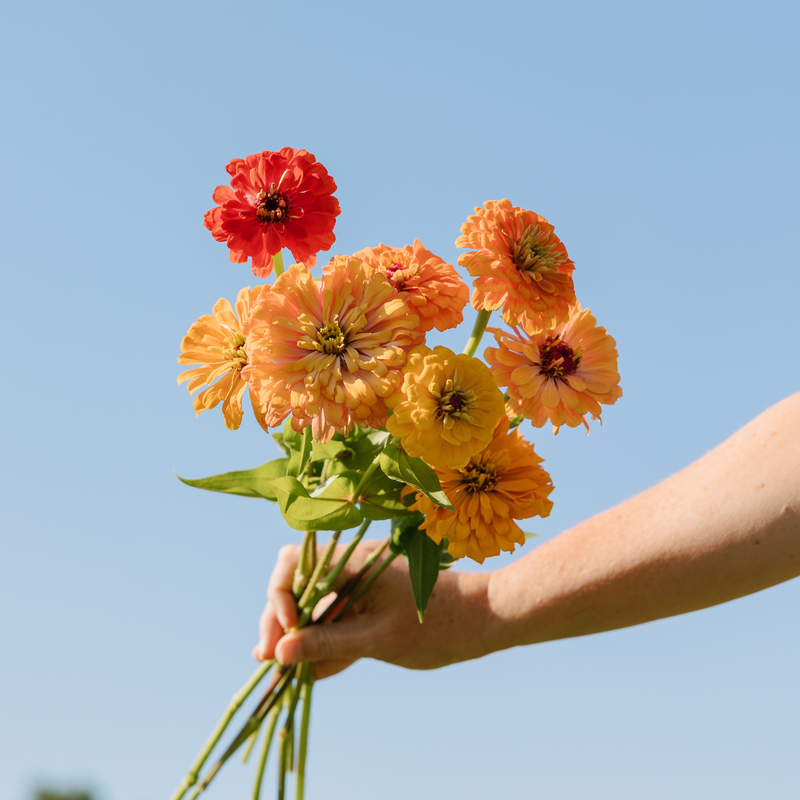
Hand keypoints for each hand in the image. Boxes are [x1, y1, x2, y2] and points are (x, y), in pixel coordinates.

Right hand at [252, 539, 492, 679]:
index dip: (280, 595)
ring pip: (314, 605)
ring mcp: (359, 585)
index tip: (283, 634)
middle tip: (267, 658)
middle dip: (280, 620)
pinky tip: (305, 671)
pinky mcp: (367, 604)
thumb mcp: (377, 640)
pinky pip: (334, 620)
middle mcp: (351, 566)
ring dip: (296, 634)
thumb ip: (327, 645)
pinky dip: (320, 642)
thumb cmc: (435, 627)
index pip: (297, 564)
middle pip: (299, 584)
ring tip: (278, 670)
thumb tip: (279, 654)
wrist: (482, 620)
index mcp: (353, 560)